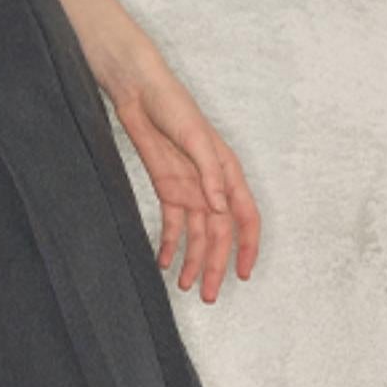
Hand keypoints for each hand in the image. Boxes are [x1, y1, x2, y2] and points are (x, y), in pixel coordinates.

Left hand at [108, 66, 259, 301]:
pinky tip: (164, 263)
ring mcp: (190, 189)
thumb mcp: (195, 138)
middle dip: (214, 266)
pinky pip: (172, 224)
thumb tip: (222, 208)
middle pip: (218, 235)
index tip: (243, 275)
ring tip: (185, 286)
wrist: (139, 92)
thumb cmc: (174, 106)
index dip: (247, 248)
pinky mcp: (167, 188)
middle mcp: (212, 186)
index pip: (245, 218)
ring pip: (196, 235)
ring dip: (192, 261)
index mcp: (228, 173)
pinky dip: (169, 245)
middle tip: (207, 294)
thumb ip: (210, 173)